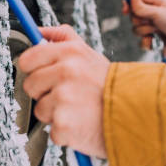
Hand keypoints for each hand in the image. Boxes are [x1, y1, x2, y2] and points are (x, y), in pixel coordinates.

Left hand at [18, 25, 109, 157]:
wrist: (136, 116)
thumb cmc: (112, 87)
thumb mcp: (91, 55)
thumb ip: (64, 38)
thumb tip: (39, 31)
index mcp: (69, 53)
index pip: (28, 59)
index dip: (35, 71)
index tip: (46, 78)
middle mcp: (65, 72)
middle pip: (30, 85)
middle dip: (44, 94)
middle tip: (68, 97)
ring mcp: (63, 99)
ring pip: (40, 110)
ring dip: (55, 115)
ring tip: (78, 112)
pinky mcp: (63, 124)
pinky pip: (51, 131)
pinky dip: (65, 133)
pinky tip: (82, 126)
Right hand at [123, 0, 165, 59]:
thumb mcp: (159, 12)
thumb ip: (142, 7)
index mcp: (156, 3)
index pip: (137, 1)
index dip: (129, 4)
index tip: (124, 9)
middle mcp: (152, 15)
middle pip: (133, 16)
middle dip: (140, 20)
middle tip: (151, 21)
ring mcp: (152, 29)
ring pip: (135, 30)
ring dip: (146, 32)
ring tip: (159, 32)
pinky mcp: (153, 41)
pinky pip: (141, 42)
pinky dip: (148, 43)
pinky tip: (159, 42)